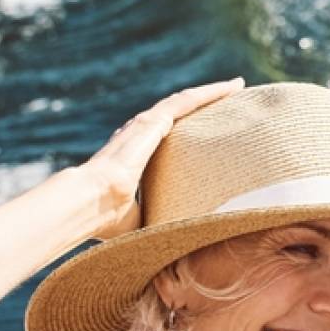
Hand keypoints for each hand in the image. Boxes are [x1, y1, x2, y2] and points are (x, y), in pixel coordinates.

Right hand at [75, 77, 244, 238]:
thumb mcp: (145, 219)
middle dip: (203, 104)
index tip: (207, 129)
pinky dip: (209, 93)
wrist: (93, 203)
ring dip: (211, 93)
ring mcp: (145, 126)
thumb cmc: (111, 219)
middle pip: (179, 114)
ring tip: (235, 87)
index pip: (168, 137)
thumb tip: (180, 244)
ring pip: (186, 102)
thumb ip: (161, 220)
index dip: (188, 130)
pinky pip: (186, 101)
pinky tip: (231, 87)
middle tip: (229, 99)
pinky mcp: (151, 121)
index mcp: (137, 157)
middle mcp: (141, 136)